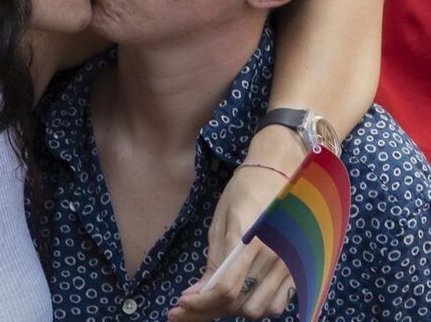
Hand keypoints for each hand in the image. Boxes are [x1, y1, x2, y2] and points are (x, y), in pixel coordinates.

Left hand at [167, 164, 295, 320]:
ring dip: (234, 309)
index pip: (225, 288)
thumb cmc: (245, 192)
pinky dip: (256, 304)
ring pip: (260, 309)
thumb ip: (213, 260)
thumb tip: (197, 293)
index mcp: (250, 241)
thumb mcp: (221, 222)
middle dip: (210, 309)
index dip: (200, 303)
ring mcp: (291, 265)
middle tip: (188, 306)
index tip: (181, 303)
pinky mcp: (300, 270)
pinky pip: (277, 303)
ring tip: (213, 297)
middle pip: (241, 304)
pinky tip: (238, 294)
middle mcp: (275, 257)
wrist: (281, 173)